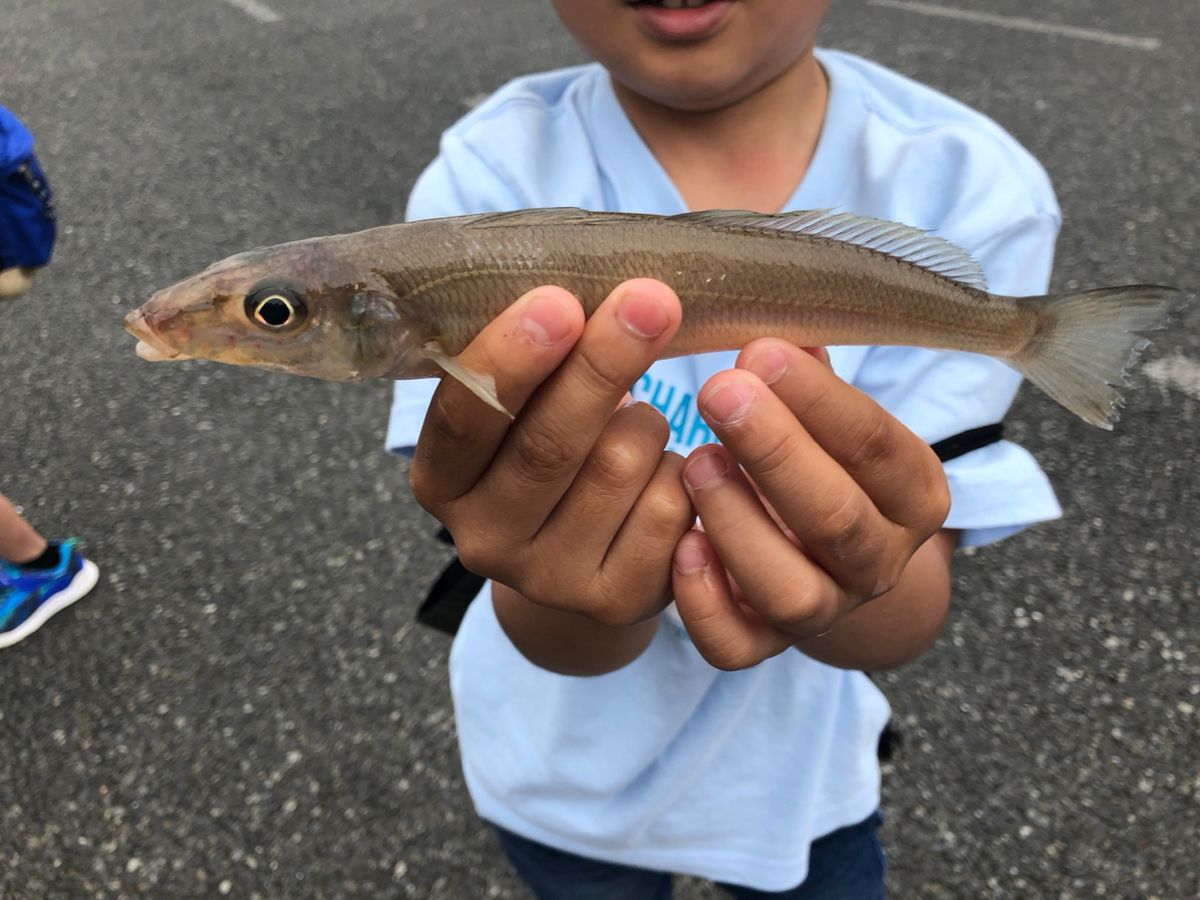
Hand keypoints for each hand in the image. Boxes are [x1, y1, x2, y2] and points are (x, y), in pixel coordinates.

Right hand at [409, 279, 694, 627]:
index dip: (511, 359)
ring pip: (620, 466)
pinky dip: (679, 468)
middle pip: (549, 447)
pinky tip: (663, 469)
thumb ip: (535, 359)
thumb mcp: (521, 407)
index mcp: (441, 479)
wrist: (580, 554)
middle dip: (602, 364)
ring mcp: (550, 580)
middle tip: (650, 297)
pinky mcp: (617, 601)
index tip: (560, 300)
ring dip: (644, 420)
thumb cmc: (547, 447)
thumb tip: (593, 289)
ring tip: (634, 421)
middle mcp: (483, 539)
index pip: (464, 420)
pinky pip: (668, 507)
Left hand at [671, 339, 951, 669]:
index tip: (760, 352)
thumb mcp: (827, 414)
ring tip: (693, 461)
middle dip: (775, 452)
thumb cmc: (817, 455)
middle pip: (837, 520)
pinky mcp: (765, 644)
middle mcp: (877, 561)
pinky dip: (705, 604)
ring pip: (791, 593)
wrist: (816, 552)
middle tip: (717, 392)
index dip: (819, 401)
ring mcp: (825, 609)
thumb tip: (773, 319)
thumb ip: (806, 374)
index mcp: (912, 495)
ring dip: (738, 524)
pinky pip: (737, 646)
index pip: (877, 448)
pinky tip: (679, 545)